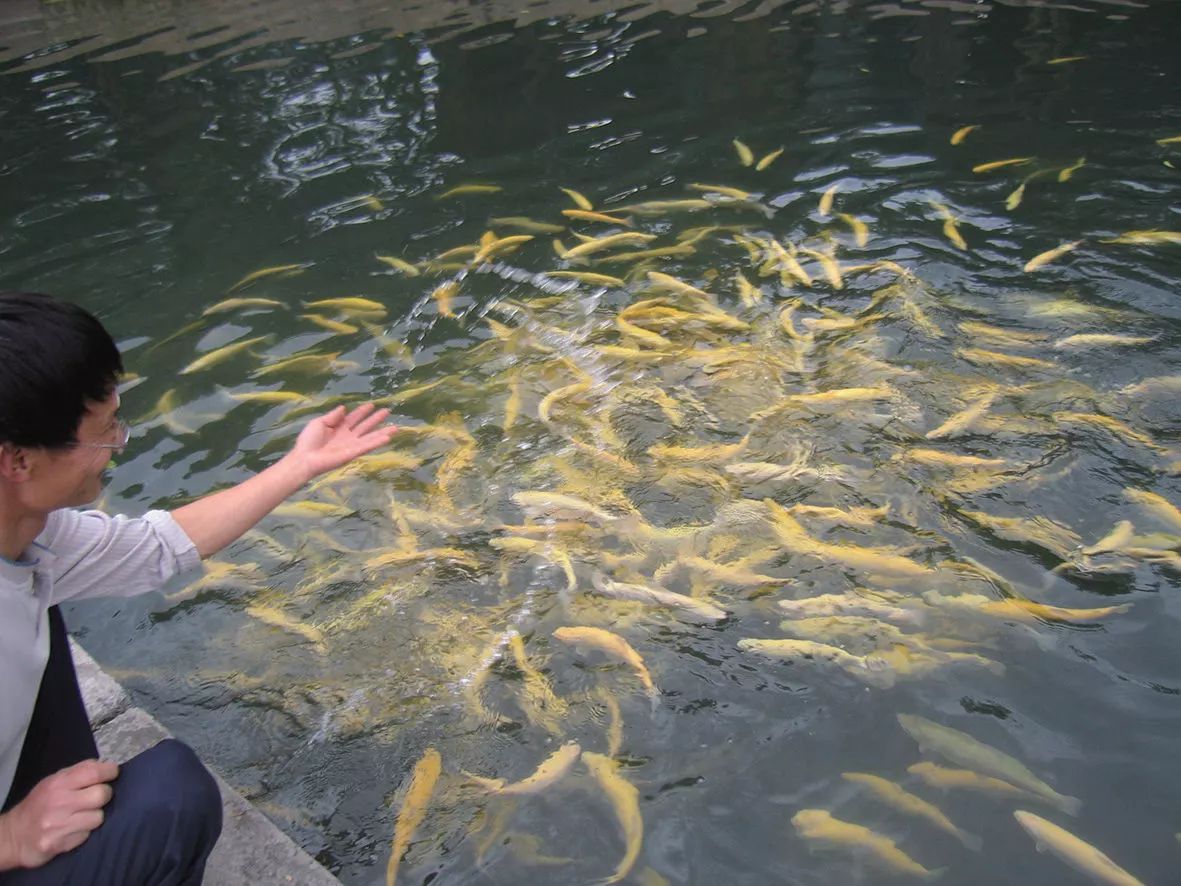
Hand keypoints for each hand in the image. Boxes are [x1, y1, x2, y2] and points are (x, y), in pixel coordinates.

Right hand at [0, 759, 118, 869]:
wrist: (14, 836)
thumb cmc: (39, 804)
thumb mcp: (54, 781)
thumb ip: (79, 771)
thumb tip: (106, 765)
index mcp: (58, 783)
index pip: (94, 772)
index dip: (110, 771)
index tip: (112, 773)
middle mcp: (59, 802)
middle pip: (102, 794)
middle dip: (104, 795)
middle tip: (95, 798)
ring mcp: (58, 825)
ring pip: (98, 817)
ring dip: (94, 817)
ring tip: (81, 816)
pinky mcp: (59, 844)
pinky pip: (87, 836)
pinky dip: (83, 833)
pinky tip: (72, 830)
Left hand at [286, 403, 397, 479]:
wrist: (305, 458)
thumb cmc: (309, 441)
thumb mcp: (319, 423)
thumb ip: (332, 416)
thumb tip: (344, 407)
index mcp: (338, 428)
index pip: (353, 418)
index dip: (362, 411)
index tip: (371, 404)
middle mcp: (347, 436)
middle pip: (365, 426)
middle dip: (376, 419)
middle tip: (387, 411)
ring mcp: (351, 445)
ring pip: (370, 437)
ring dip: (382, 432)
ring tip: (395, 428)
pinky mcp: (353, 453)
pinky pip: (367, 446)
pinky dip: (377, 442)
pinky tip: (387, 438)